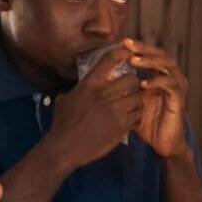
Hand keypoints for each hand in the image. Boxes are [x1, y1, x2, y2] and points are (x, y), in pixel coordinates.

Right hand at [49, 48, 143, 168]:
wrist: (65, 148)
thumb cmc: (63, 124)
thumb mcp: (65, 99)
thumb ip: (78, 88)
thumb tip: (82, 83)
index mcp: (90, 84)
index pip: (111, 59)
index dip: (123, 53)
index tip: (128, 53)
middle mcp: (104, 94)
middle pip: (132, 79)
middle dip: (134, 83)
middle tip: (132, 89)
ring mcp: (115, 111)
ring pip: (138, 98)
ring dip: (138, 101)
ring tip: (133, 105)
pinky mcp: (121, 126)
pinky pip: (138, 116)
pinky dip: (137, 117)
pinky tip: (131, 120)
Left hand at [123, 39, 189, 157]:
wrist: (162, 144)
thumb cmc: (145, 124)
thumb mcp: (129, 103)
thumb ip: (119, 90)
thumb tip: (95, 80)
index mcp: (158, 75)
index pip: (149, 54)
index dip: (136, 47)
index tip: (119, 43)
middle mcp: (170, 77)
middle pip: (160, 53)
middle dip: (143, 48)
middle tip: (127, 44)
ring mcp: (177, 86)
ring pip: (168, 64)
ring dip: (151, 60)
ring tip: (134, 60)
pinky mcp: (180, 98)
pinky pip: (171, 84)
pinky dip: (157, 81)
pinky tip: (143, 83)